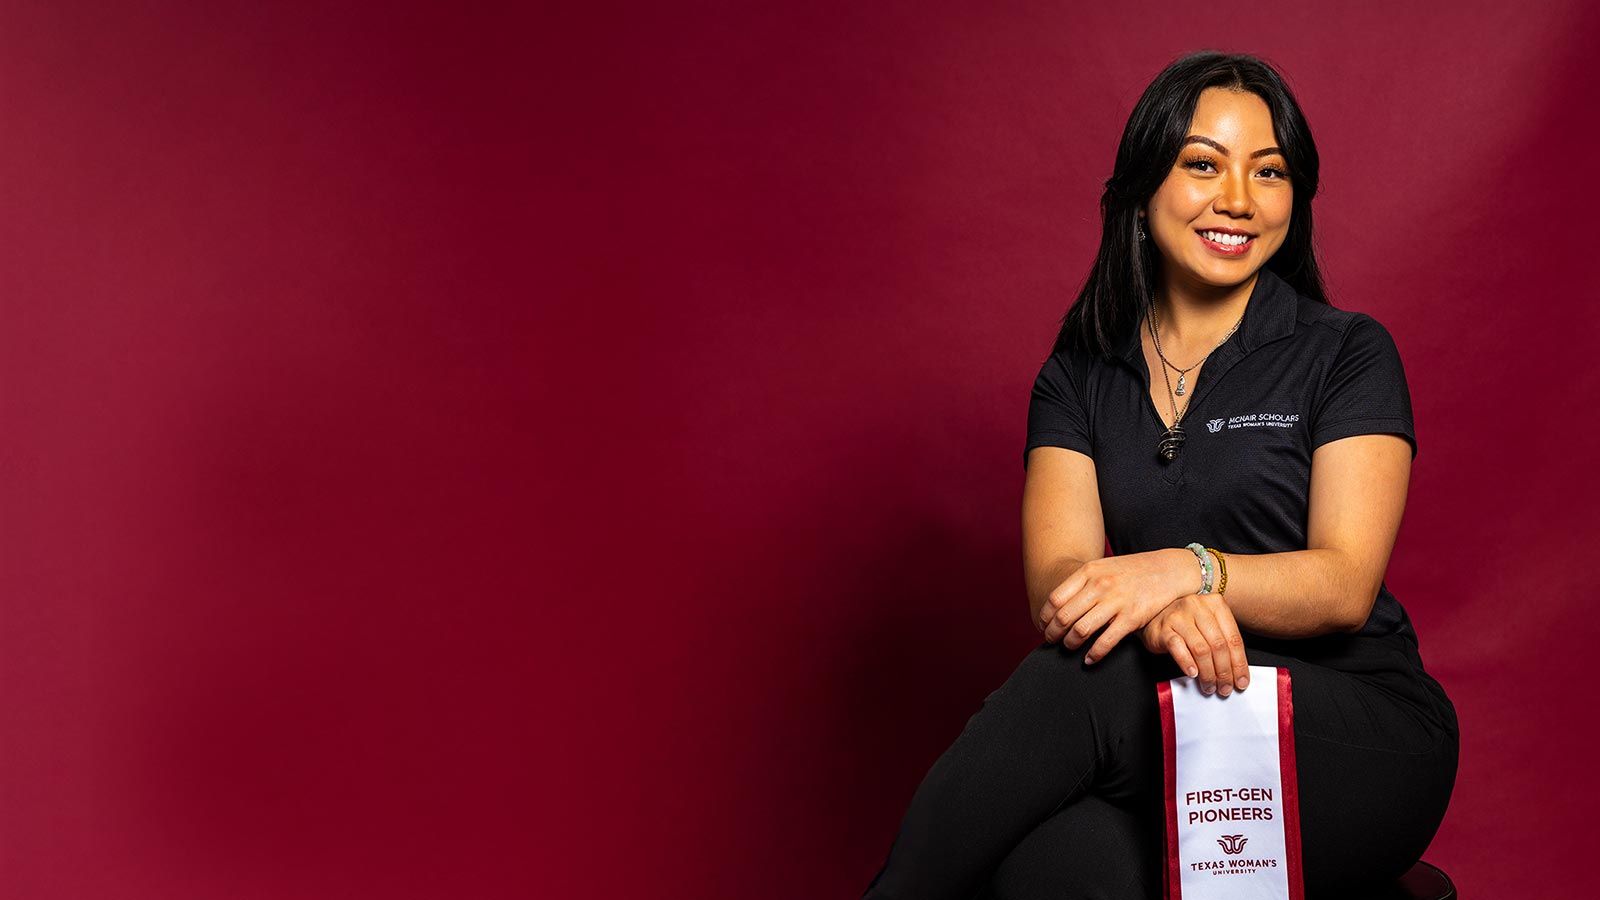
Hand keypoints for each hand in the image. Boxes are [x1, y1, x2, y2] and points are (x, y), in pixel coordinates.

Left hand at [1038, 550, 1197, 662]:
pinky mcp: (1132, 618)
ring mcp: (1116, 602)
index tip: (1043, 626)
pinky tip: (1089, 659)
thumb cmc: (1131, 571)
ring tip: (1068, 648)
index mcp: (1089, 572)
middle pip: (1064, 616)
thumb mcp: (1103, 567)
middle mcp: (1100, 586)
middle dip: (1053, 633)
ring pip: (1081, 630)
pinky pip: (1106, 641)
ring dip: (1070, 644)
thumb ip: (1082, 582)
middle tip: (1051, 641)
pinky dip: (1093, 654)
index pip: (1055, 599)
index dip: (1045, 617)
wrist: (1167, 570)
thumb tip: (1058, 604)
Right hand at [1140, 593, 1249, 695]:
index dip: (1239, 664)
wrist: (1154, 614)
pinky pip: (1178, 648)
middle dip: (1224, 671)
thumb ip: (1223, 642)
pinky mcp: (1163, 628)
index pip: (1233, 638)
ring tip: (1209, 686)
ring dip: (1207, 673)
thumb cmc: (1186, 622)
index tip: (1241, 682)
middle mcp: (1198, 606)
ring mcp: (1179, 616)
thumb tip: (1237, 673)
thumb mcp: (1209, 625)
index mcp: (1215, 604)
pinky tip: (1192, 674)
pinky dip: (1187, 663)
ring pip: (1200, 649)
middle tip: (1225, 688)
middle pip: (1218, 645)